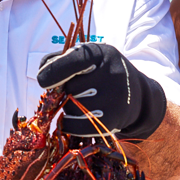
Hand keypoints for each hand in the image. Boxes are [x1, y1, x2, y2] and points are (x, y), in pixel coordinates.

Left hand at [36, 42, 166, 139]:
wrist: (138, 95)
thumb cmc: (103, 72)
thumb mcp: (88, 57)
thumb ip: (61, 60)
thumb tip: (43, 76)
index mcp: (102, 53)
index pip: (74, 60)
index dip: (54, 71)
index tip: (42, 80)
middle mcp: (112, 74)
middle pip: (69, 88)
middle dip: (66, 91)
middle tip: (79, 89)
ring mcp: (114, 99)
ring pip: (71, 108)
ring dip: (69, 107)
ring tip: (85, 101)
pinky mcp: (112, 121)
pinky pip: (76, 126)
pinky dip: (71, 124)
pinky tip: (79, 116)